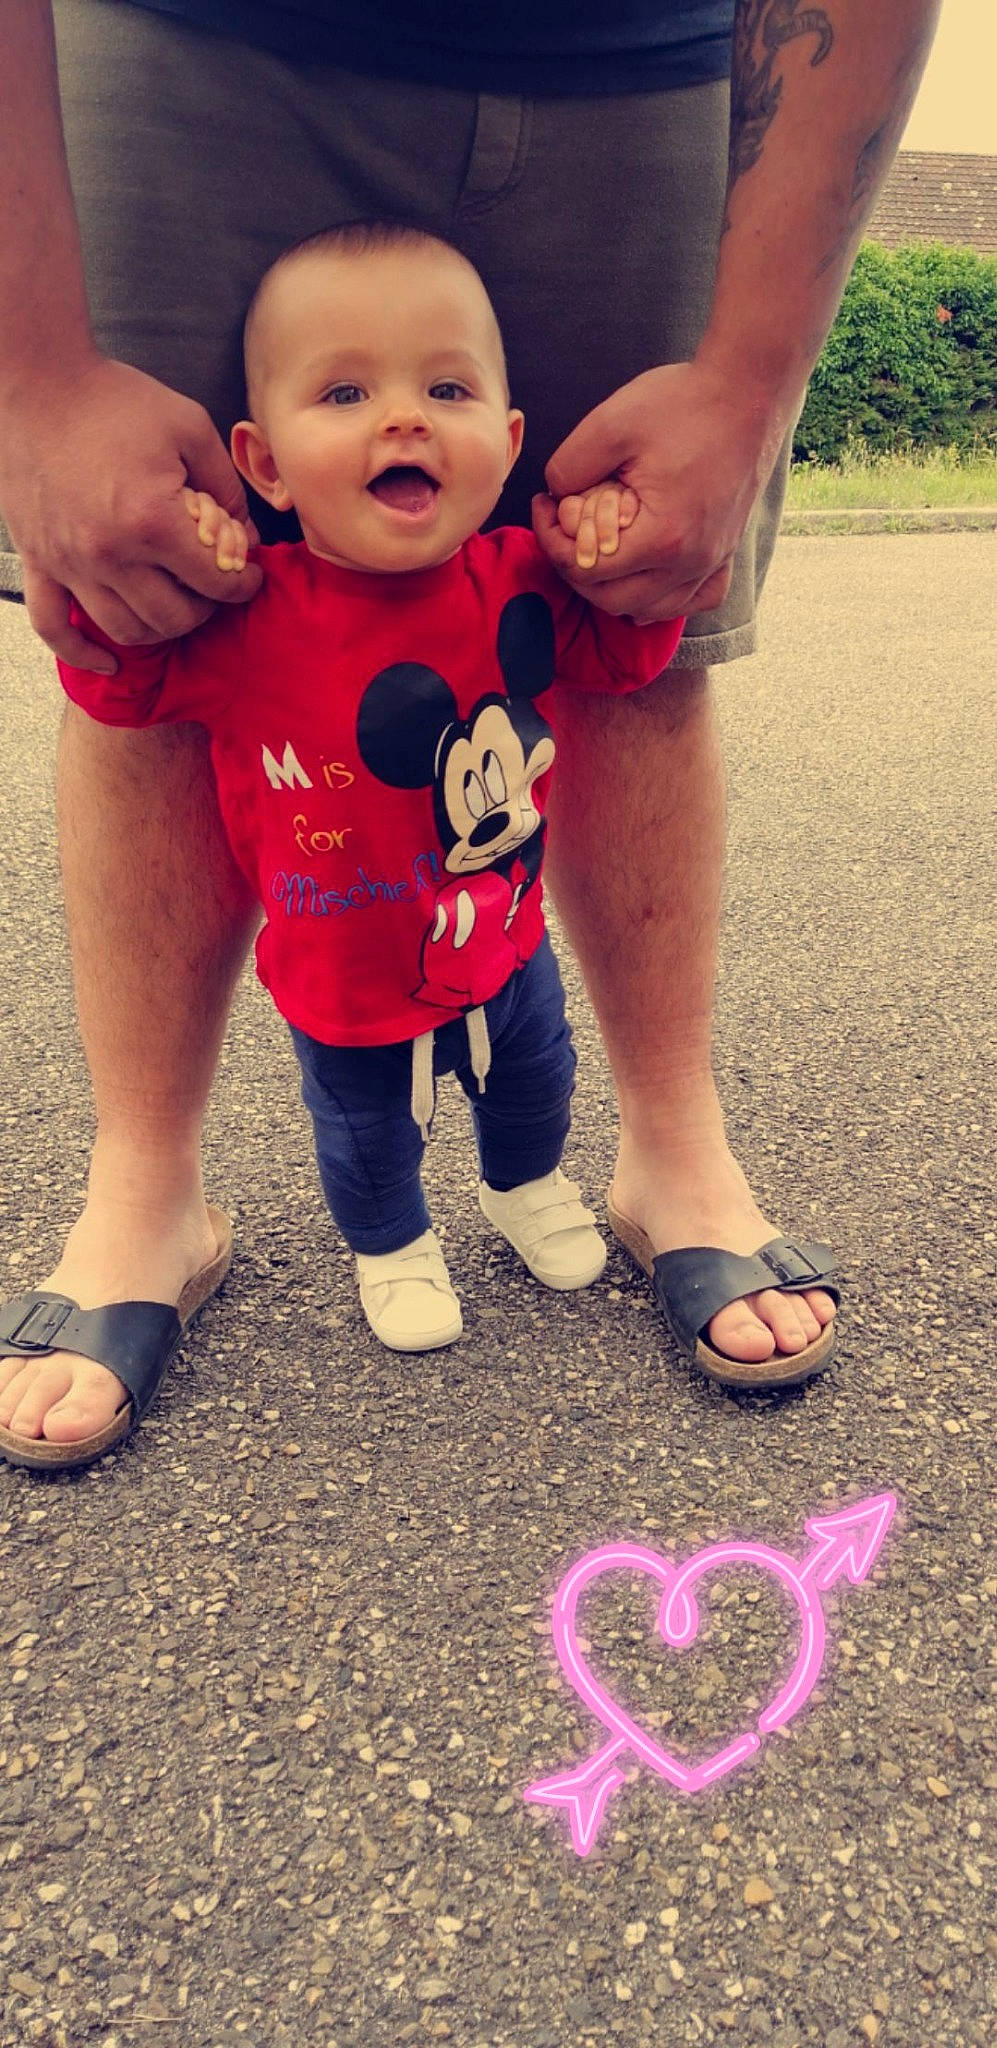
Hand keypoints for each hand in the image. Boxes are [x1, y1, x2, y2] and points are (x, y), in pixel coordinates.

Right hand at [0, 354, 261, 672]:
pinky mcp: (39, 561)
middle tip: (214, 588)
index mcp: (152, 520)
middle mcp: (109, 553)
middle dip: (206, 608)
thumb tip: (245, 535)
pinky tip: (110, 664)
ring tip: (175, 605)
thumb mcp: (190, 427)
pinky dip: (83, 654)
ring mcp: (69, 563)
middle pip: (175, 617)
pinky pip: (55, 627)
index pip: (215, 582)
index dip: (243, 584)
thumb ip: (225, 485)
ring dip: (160, 628)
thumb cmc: (115, 399)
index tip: (248, 576)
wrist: (38, 384)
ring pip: (126, 631)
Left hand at [534, 359, 789, 623]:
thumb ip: (568, 467)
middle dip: (573, 568)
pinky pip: (694, 600)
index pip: (585, 569)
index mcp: (661, 537)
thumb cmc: (684, 403)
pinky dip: (663, 598)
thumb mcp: (609, 424)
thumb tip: (555, 497)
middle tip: (559, 529)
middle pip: (611, 599)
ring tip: (593, 550)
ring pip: (649, 608)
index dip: (550, 540)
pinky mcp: (726, 551)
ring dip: (611, 589)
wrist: (748, 392)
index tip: (542, 504)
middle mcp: (690, 562)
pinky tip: (644, 579)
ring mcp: (712, 560)